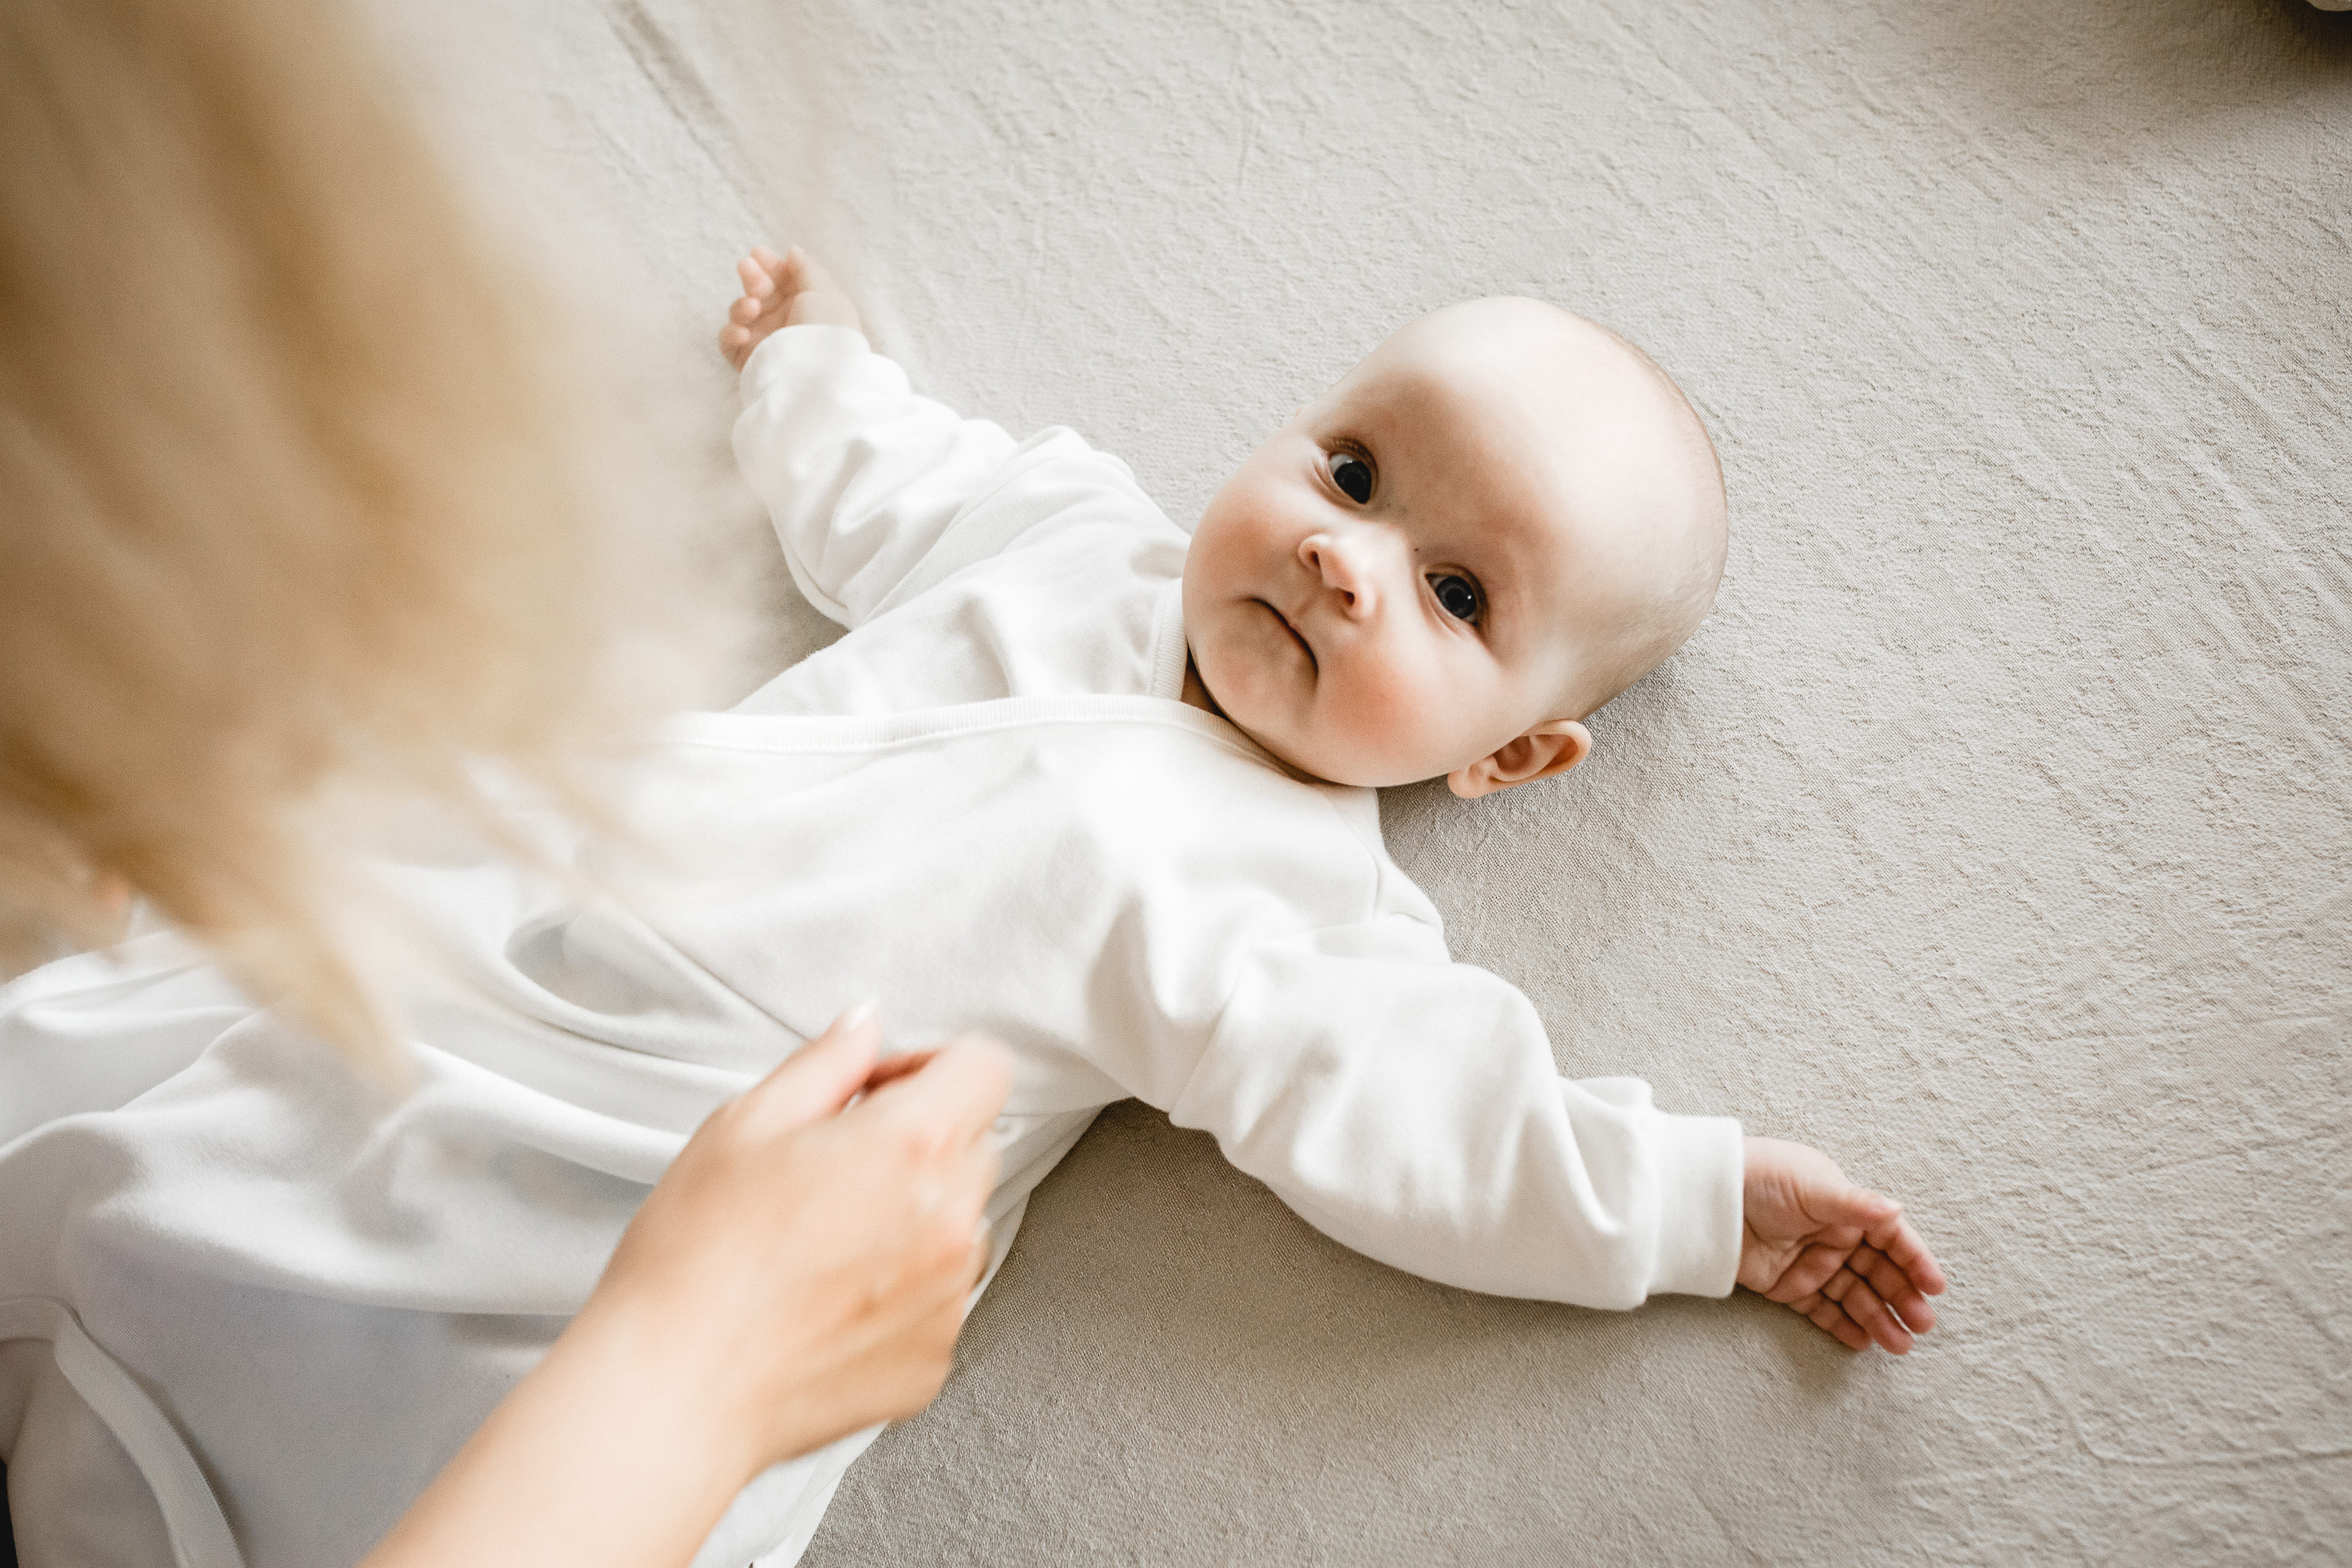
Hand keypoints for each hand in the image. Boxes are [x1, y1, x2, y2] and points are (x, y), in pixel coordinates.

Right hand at [584, 1004, 1010, 1468]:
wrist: (674, 1390)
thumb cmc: (695, 1257)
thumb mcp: (744, 1124)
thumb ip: (827, 1063)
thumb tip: (867, 1027)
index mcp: (912, 1146)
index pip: (985, 1067)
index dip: (930, 1065)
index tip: (877, 1092)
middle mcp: (949, 1221)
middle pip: (975, 1144)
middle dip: (921, 1138)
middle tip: (836, 1163)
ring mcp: (949, 1298)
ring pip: (961, 1223)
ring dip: (917, 1215)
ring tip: (827, 1240)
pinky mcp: (934, 1360)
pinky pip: (940, 1299)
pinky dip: (903, 1289)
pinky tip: (829, 1299)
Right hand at [719, 245, 861, 369]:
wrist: (818, 379)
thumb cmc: (826, 331)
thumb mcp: (825, 292)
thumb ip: (807, 269)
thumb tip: (793, 251)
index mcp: (807, 304)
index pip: (782, 279)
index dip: (769, 264)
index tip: (759, 254)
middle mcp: (786, 321)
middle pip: (759, 292)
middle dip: (752, 277)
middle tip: (747, 268)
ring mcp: (766, 340)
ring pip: (741, 313)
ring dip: (741, 305)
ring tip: (751, 307)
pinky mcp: (750, 359)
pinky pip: (729, 342)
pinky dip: (731, 334)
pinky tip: (742, 333)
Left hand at [1738, 1136, 1946, 1354]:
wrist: (1705, 1198)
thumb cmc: (1760, 1177)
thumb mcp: (1812, 1185)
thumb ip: (1854, 1204)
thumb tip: (1896, 1210)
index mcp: (1845, 1207)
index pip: (1890, 1237)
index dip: (1914, 1260)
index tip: (1935, 1286)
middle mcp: (1834, 1236)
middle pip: (1877, 1271)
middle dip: (1902, 1298)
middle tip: (1922, 1325)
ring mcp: (1812, 1263)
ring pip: (1854, 1296)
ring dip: (1879, 1319)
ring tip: (1899, 1345)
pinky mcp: (1788, 1286)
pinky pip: (1822, 1310)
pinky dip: (1843, 1326)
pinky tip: (1864, 1343)